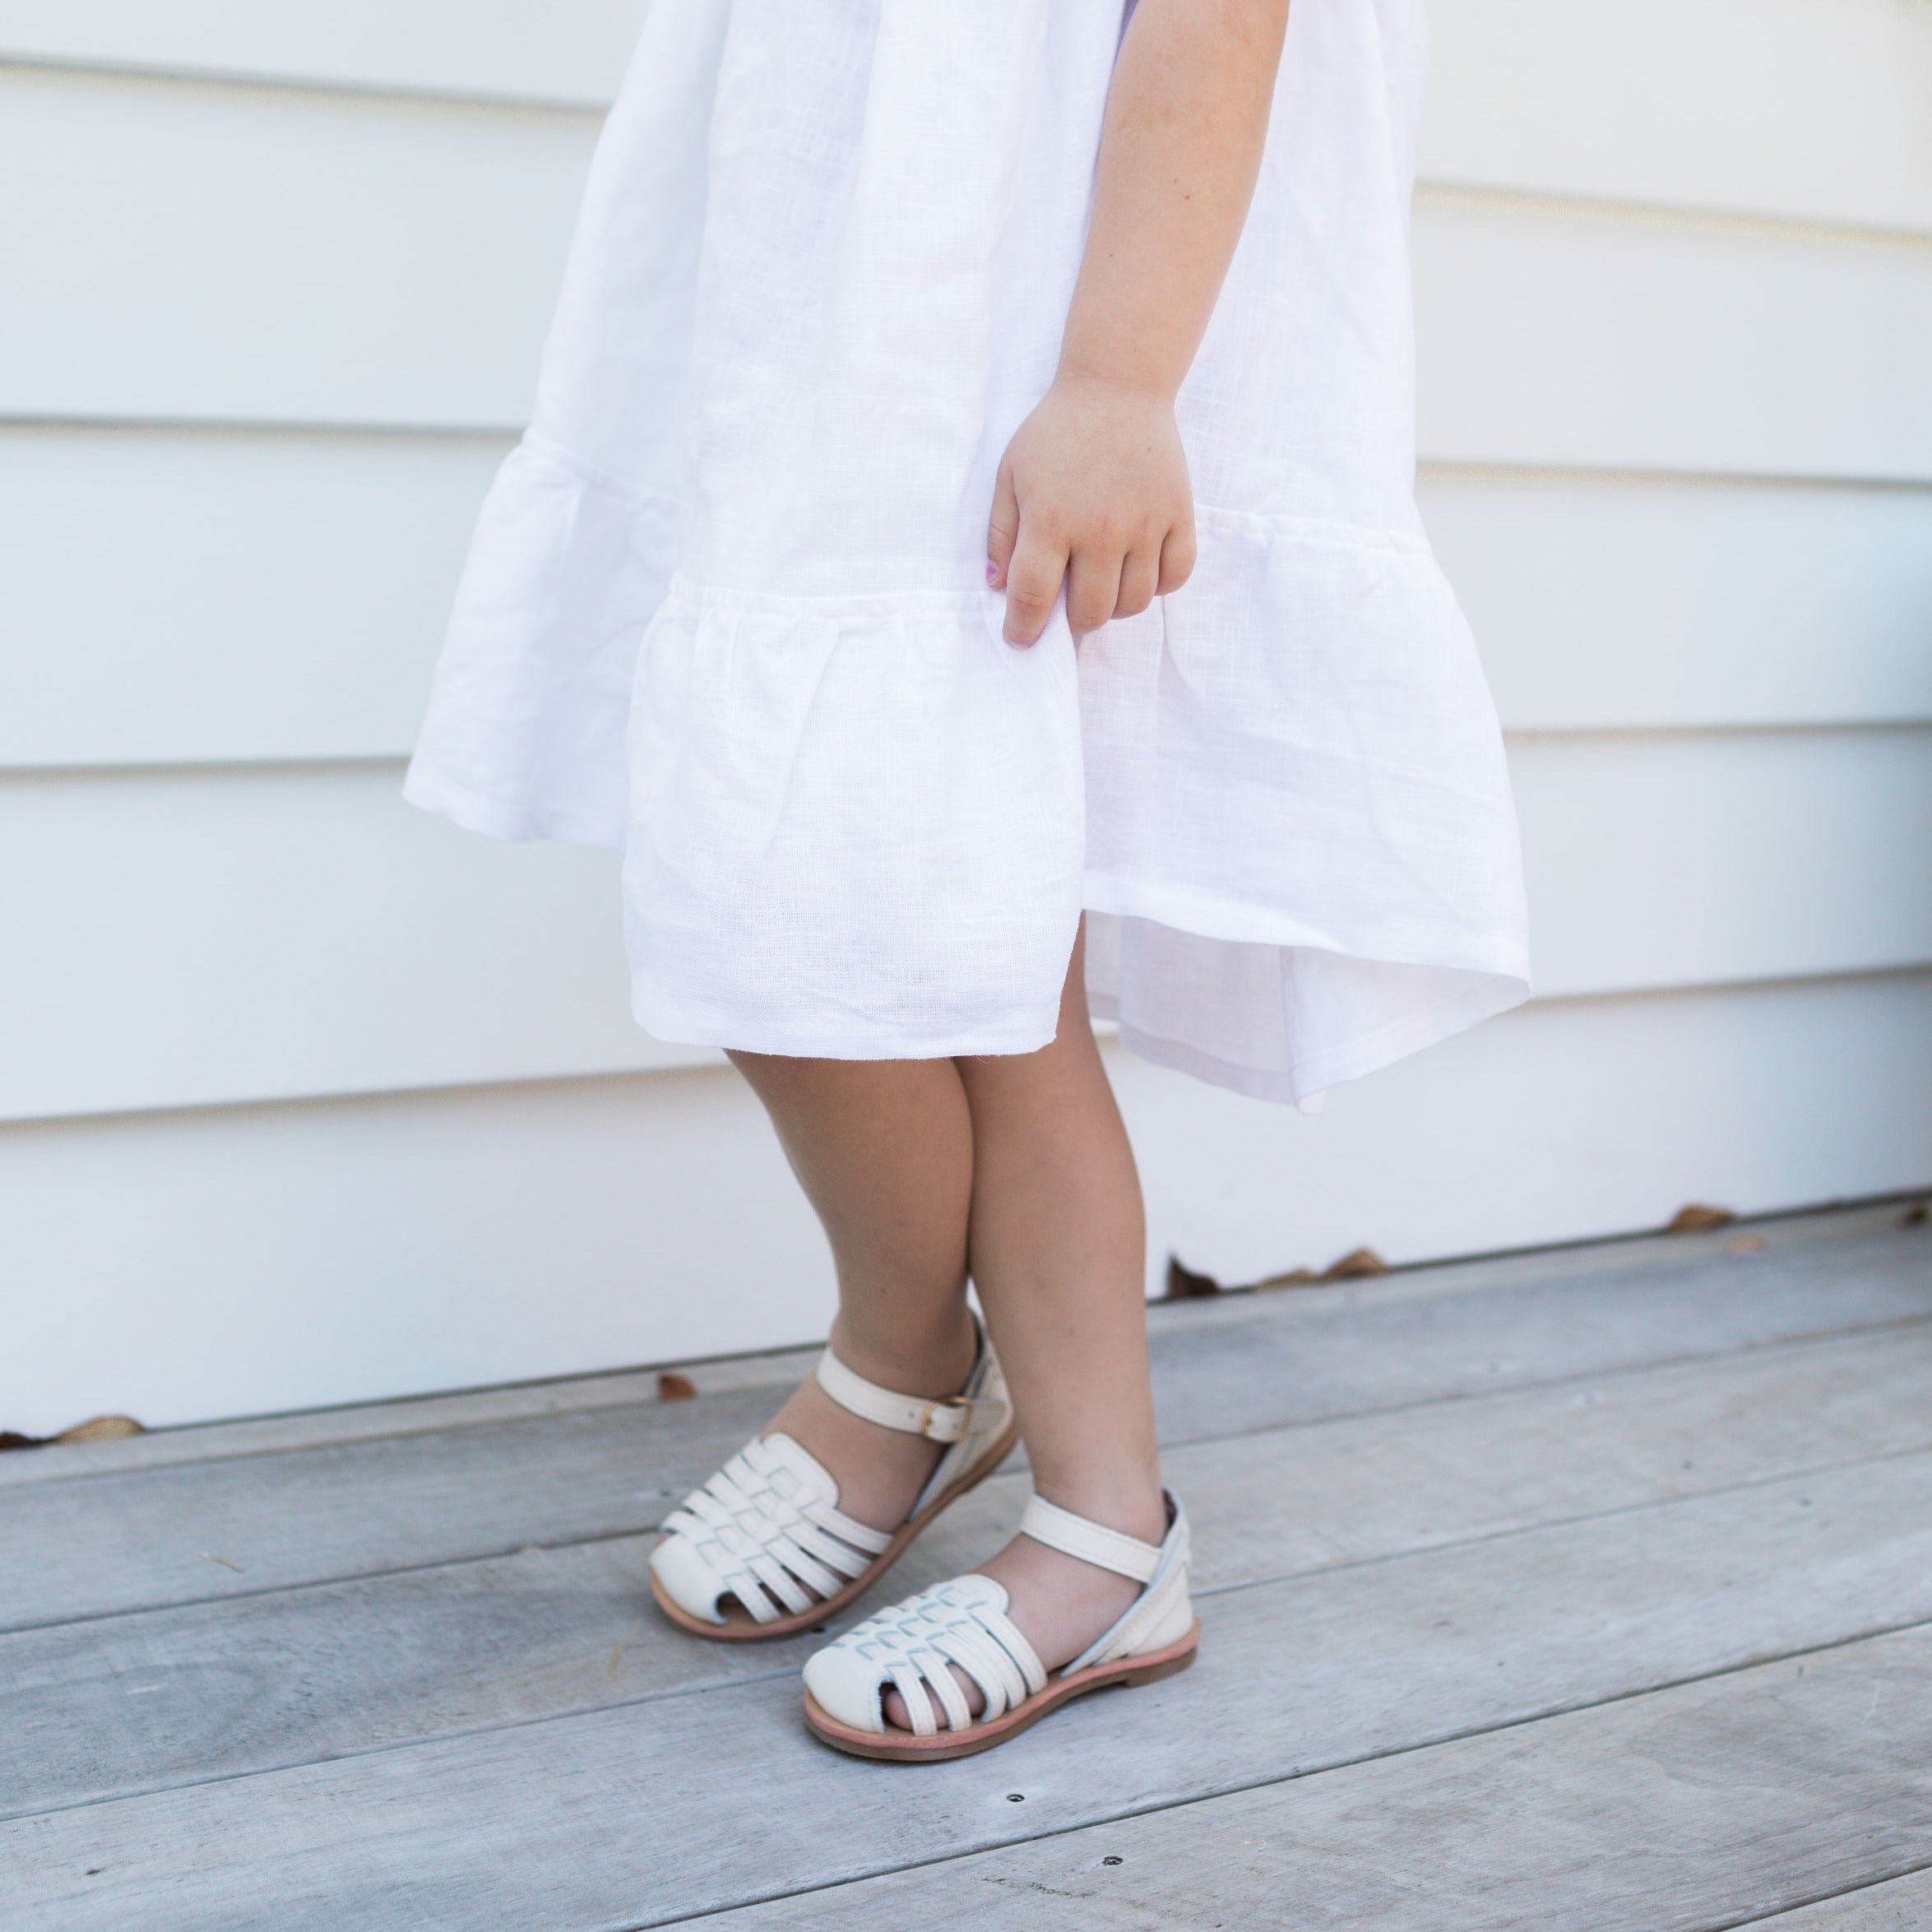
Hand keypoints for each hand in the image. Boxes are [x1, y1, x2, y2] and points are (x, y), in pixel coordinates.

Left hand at [985, 374, 1196, 645]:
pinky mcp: (1178, 515)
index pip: (1033, 596)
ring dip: (1114, 606)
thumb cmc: (1056, 433)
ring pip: (1134, 602)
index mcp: (1051, 520)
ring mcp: (1145, 524)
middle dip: (1073, 620)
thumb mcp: (1011, 475)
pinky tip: (1138, 569)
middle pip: (1091, 612)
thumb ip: (1002, 534)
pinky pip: (1175, 577)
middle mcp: (1101, 529)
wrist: (1117, 387)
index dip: (1023, 627)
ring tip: (1102, 582)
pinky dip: (1157, 585)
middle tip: (1068, 602)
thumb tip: (997, 587)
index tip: (1021, 637)